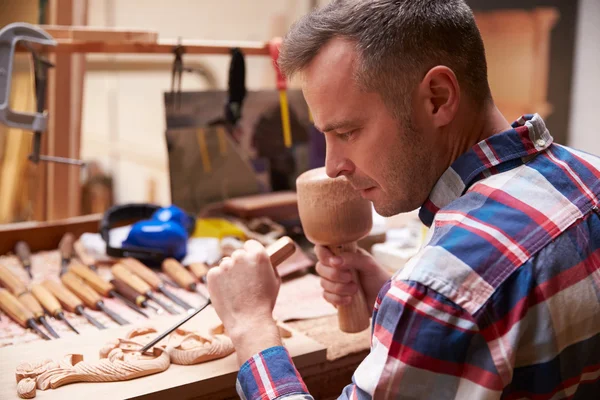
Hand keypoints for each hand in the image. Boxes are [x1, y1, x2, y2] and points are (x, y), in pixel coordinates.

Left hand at [206, 240, 281, 364]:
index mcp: (258, 255)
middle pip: (238, 255)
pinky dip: (219, 281)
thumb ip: (266, 266)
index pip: (250, 244)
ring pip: (226, 265)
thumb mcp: (275, 280)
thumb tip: (260, 261)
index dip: (250, 252)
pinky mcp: (212, 274)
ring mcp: (224, 265)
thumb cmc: (264, 302)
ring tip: (236, 291)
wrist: (249, 321)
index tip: (249, 259)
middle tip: (243, 280)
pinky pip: (215, 274)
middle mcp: (240, 256)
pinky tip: (226, 293)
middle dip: (240, 265)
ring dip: (229, 273)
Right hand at [315, 245, 390, 309]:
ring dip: (339, 288)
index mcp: (342, 254)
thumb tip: (333, 261)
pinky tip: (349, 300)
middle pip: (320, 267)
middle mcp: (336, 267)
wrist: (385, 300)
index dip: (323, 255)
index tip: (333, 262)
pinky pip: (326, 296)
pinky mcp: (335, 297)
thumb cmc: (379, 278)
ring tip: (355, 289)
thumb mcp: (368, 264)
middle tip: (350, 277)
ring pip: (323, 283)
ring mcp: (334, 282)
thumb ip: (351, 259)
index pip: (322, 249)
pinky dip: (337, 299)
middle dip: (334, 275)